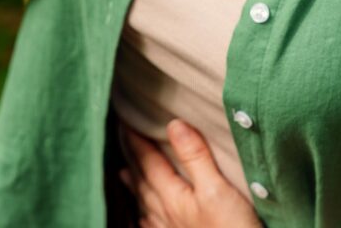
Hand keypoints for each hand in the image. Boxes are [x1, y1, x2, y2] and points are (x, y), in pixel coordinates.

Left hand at [119, 119, 261, 227]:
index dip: (137, 142)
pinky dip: (144, 216)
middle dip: (133, 160)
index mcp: (172, 197)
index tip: (126, 122)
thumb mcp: (217, 189)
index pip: (148, 162)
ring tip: (124, 175)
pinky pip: (151, 227)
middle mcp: (165, 215)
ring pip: (144, 205)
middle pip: (143, 182)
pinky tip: (144, 218)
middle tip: (123, 141)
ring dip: (135, 186)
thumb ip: (195, 157)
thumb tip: (174, 125)